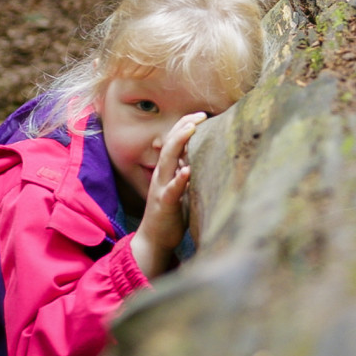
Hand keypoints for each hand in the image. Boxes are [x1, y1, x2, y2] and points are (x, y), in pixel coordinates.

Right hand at [131, 112, 204, 277]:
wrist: (154, 240)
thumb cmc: (171, 214)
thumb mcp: (180, 188)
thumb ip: (187, 171)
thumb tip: (201, 156)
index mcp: (166, 170)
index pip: (174, 141)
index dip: (185, 126)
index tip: (202, 115)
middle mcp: (162, 175)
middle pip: (170, 144)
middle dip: (184, 127)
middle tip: (200, 115)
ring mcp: (161, 188)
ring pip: (168, 161)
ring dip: (179, 143)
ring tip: (191, 129)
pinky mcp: (165, 204)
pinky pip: (172, 190)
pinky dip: (179, 179)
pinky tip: (187, 171)